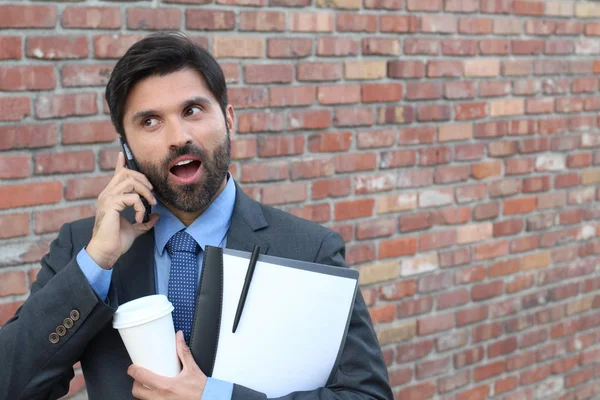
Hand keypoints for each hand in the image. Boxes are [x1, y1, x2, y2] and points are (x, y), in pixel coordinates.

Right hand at [86, 151, 158, 268]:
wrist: (106, 252)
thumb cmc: (116, 242)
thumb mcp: (135, 228)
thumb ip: (145, 221)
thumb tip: (157, 216)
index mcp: (111, 197)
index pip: (116, 175)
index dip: (121, 163)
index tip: (122, 153)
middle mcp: (107, 194)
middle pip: (127, 173)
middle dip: (144, 180)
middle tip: (152, 195)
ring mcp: (107, 198)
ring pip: (130, 181)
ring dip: (145, 192)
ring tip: (150, 204)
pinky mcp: (111, 204)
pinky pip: (132, 197)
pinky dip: (140, 206)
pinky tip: (140, 218)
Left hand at [128, 331, 207, 399]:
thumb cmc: (201, 389)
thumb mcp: (192, 369)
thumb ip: (184, 352)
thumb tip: (178, 337)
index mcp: (166, 386)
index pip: (141, 378)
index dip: (133, 371)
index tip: (132, 367)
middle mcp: (160, 398)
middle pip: (137, 391)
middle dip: (135, 383)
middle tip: (139, 376)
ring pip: (142, 399)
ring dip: (142, 391)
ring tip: (147, 384)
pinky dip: (150, 398)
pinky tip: (155, 393)